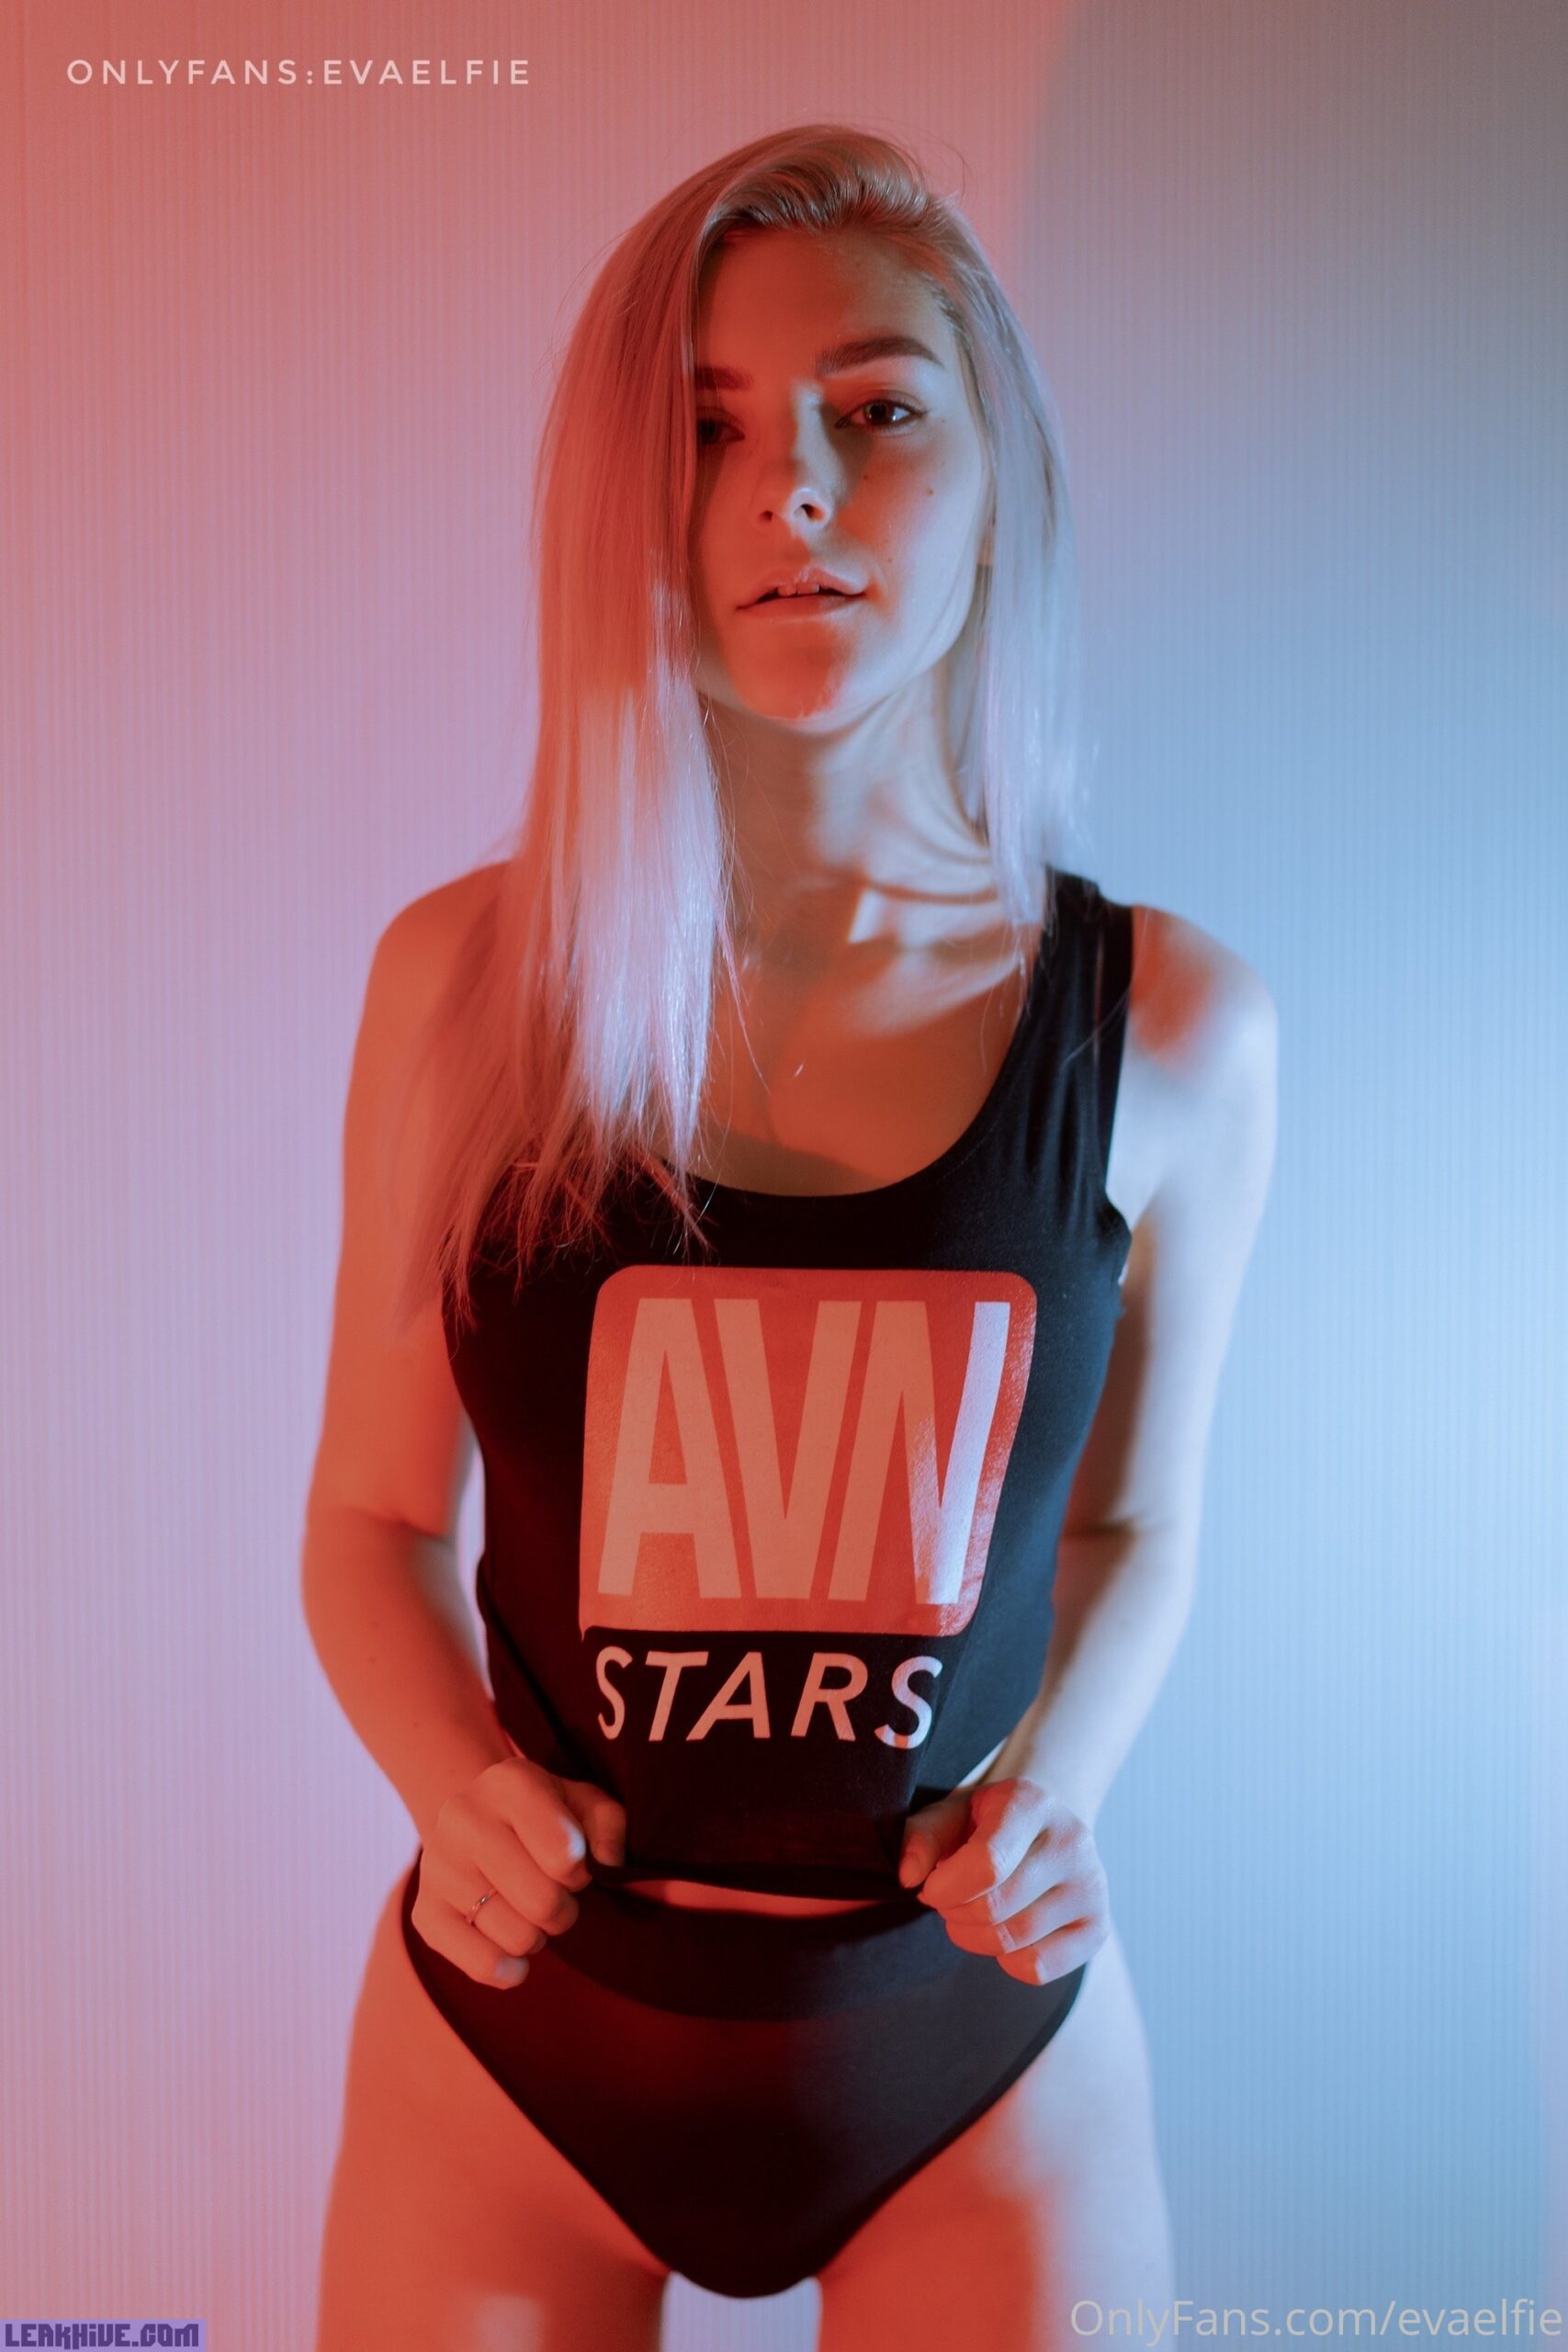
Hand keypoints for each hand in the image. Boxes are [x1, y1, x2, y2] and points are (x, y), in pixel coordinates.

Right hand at [410, 1755, 626, 1988]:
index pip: (565, 1855)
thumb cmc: (544, 1816)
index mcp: (509, 1781)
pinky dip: (509, 1969)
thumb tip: (609, 1863)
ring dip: (538, 1935)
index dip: (581, 1871)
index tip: (571, 1863)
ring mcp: (437, 1865)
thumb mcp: (585, 1804)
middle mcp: (463, 1816)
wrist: (477, 1821)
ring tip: (528, 1910)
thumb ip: (610, 1827)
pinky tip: (514, 1952)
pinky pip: (482, 1965)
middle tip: (555, 1894)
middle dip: (563, 1908)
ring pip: (517, 1937)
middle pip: (542, 1902)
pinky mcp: (423, 1911)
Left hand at [897, 1775, 1109, 1986]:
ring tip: (969, 1914)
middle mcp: (1071, 1842)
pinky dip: (1006, 1961)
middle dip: (954, 1913)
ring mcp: (1091, 1886)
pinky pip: (1038, 1968)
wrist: (1043, 1828)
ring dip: (973, 1937)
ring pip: (1013, 1941)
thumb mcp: (951, 1814)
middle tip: (948, 1901)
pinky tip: (1003, 1932)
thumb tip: (908, 1876)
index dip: (946, 1888)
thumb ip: (922, 1836)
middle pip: (995, 1908)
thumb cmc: (986, 1824)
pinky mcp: (1097, 1927)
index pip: (988, 1863)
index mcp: (1031, 1803)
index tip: (929, 1889)